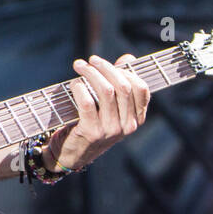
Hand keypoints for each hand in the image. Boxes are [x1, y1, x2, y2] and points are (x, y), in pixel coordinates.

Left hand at [47, 54, 149, 170]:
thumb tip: (128, 59)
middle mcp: (127, 126)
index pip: (141, 89)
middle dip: (106, 68)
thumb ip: (119, 84)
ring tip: (80, 66)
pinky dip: (79, 87)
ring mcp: (110, 130)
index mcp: (136, 119)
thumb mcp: (110, 108)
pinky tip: (74, 84)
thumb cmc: (91, 125)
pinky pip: (87, 102)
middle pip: (123, 86)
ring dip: (91, 73)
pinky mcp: (92, 132)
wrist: (71, 154)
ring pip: (106, 91)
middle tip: (91, 60)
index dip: (127, 71)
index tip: (113, 62)